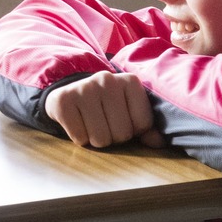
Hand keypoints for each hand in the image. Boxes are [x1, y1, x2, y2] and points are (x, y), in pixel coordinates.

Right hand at [44, 72, 162, 148]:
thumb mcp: (129, 111)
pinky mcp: (64, 100)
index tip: (121, 119)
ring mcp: (84, 87)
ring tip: (90, 124)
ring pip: (101, 139)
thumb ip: (146, 127)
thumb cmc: (105, 106)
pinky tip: (77, 122)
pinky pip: (80, 138)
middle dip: (113, 137)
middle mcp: (107, 79)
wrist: (69, 93)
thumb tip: (158, 143)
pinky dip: (79, 137)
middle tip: (103, 123)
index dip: (132, 130)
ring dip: (95, 139)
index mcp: (130, 81)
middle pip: (122, 134)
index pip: (142, 125)